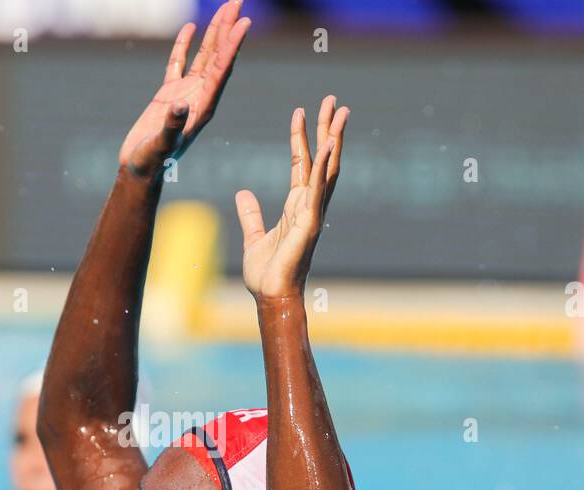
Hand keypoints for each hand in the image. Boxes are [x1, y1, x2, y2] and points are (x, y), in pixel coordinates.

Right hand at [118, 1, 251, 177]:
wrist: (140, 171)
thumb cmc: (152, 163)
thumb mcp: (162, 146)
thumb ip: (172, 126)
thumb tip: (180, 105)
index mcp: (203, 108)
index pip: (222, 71)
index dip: (232, 46)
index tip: (244, 22)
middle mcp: (199, 98)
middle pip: (218, 58)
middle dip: (228, 30)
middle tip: (238, 2)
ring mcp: (185, 95)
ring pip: (204, 57)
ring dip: (214, 33)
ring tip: (225, 8)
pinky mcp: (169, 96)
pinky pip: (179, 64)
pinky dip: (184, 46)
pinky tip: (189, 29)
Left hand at [235, 96, 348, 300]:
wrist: (270, 296)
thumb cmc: (266, 273)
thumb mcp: (253, 236)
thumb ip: (251, 214)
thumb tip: (243, 193)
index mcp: (297, 206)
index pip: (302, 163)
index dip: (301, 137)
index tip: (300, 111)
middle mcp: (310, 205)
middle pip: (323, 158)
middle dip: (328, 128)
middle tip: (334, 100)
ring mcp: (313, 212)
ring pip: (328, 168)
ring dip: (334, 138)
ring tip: (340, 111)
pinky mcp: (311, 223)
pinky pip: (319, 189)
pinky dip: (324, 166)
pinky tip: (330, 144)